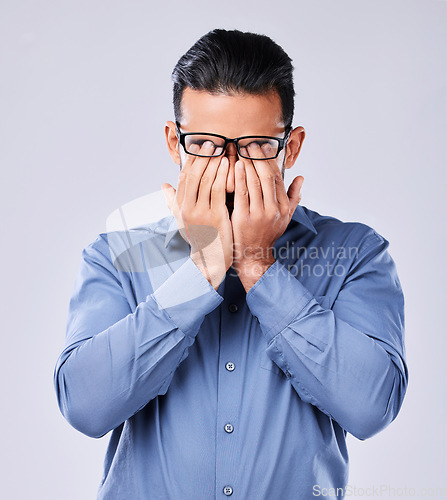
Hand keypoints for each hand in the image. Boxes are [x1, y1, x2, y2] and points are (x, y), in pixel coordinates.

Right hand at [162, 142, 233, 289]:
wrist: (209, 259)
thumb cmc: (199, 237)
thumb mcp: (182, 220)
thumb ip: (173, 202)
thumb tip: (164, 186)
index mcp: (180, 207)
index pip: (184, 177)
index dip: (191, 160)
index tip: (199, 147)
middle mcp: (187, 209)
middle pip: (194, 175)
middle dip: (202, 157)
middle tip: (211, 142)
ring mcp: (201, 213)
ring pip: (205, 180)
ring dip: (213, 162)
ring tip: (221, 149)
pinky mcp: (215, 216)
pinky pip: (218, 190)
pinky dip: (222, 175)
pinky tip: (228, 164)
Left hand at [231, 142, 303, 290]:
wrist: (253, 255)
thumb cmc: (266, 234)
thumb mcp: (285, 218)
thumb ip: (293, 198)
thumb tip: (301, 179)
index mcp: (283, 207)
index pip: (277, 178)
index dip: (270, 161)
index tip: (263, 147)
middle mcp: (273, 209)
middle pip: (266, 176)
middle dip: (258, 157)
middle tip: (250, 143)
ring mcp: (258, 214)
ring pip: (254, 182)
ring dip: (247, 163)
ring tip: (241, 149)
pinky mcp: (243, 217)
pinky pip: (241, 192)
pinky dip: (239, 177)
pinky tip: (235, 165)